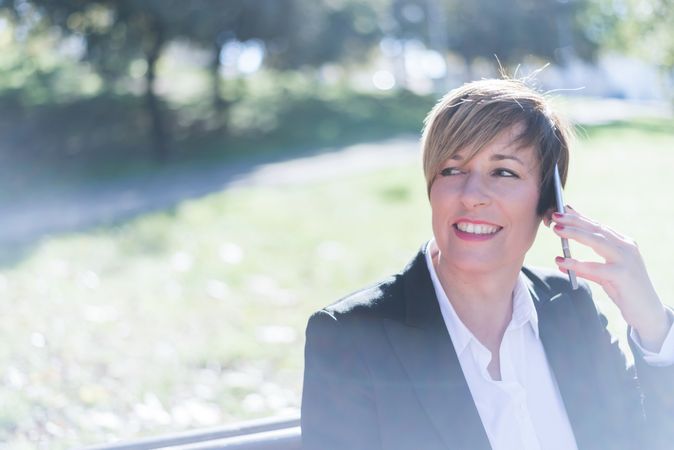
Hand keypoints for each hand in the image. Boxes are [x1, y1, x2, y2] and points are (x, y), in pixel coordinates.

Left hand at [550, 206, 670, 351]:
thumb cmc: (625, 292)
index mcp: (624, 244)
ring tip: (556, 229)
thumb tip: (560, 261)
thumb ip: (585, 268)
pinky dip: (576, 263)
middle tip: (555, 215)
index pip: (598, 226)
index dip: (580, 217)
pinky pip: (595, 267)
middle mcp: (626, 247)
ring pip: (596, 241)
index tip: (562, 209)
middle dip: (574, 220)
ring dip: (574, 233)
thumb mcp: (604, 276)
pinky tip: (560, 261)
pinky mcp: (622, 275)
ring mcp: (626, 260)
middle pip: (596, 229)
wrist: (646, 312)